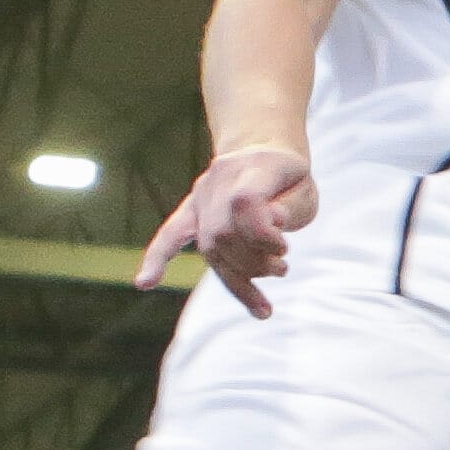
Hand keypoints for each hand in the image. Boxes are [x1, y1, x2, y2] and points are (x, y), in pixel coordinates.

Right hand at [138, 145, 317, 316]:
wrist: (262, 152)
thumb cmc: (289, 179)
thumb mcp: (305, 189)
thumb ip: (291, 208)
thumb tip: (271, 223)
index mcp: (254, 168)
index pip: (245, 202)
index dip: (261, 234)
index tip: (282, 248)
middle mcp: (220, 180)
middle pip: (223, 232)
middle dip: (253, 262)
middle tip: (280, 268)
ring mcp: (201, 195)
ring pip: (208, 247)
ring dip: (237, 279)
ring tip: (264, 297)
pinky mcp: (189, 211)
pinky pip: (170, 234)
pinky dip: (158, 258)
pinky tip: (144, 283)